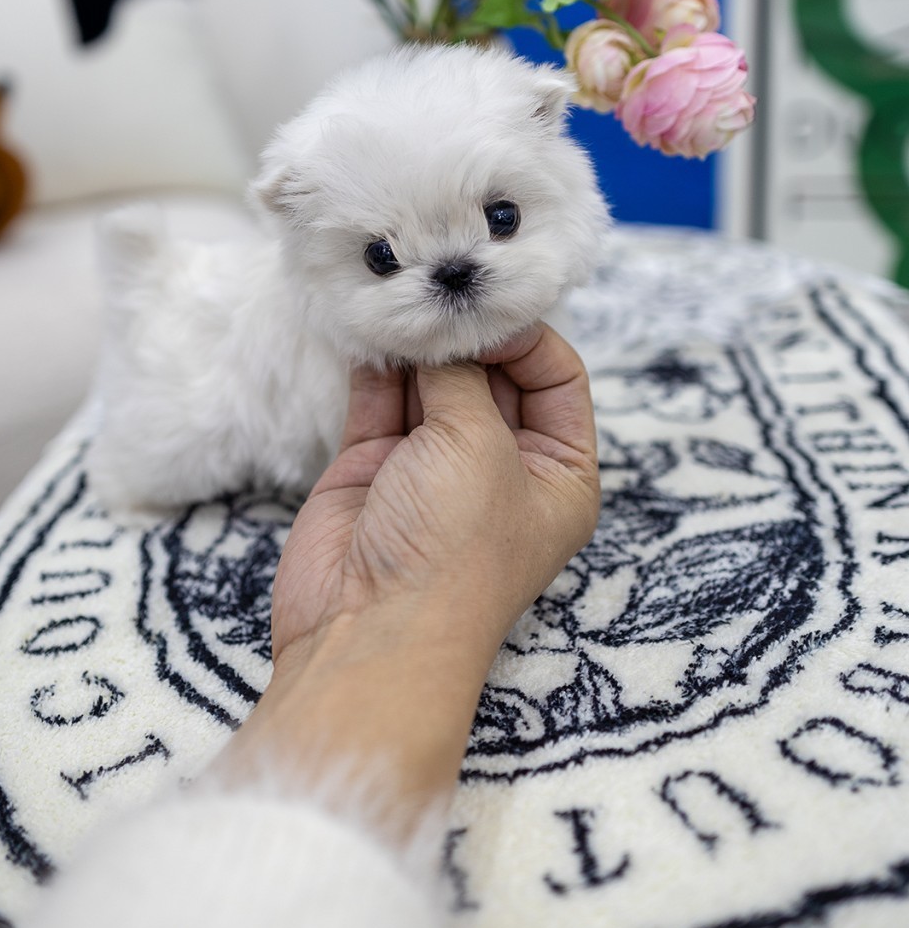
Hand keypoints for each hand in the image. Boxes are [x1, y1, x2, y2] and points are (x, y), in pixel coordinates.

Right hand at [270, 322, 599, 667]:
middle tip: (441, 293)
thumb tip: (446, 331)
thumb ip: (464, 377)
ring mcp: (434, 465)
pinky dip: (378, 366)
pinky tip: (374, 330)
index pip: (557, 377)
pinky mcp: (375, 466)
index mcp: (558, 472)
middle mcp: (500, 465)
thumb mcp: (479, 447)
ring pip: (434, 382)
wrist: (368, 634)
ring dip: (421, 347)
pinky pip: (382, 400)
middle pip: (494, 374)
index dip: (527, 337)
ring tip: (406, 304)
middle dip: (469, 336)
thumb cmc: (452, 550)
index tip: (487, 310)